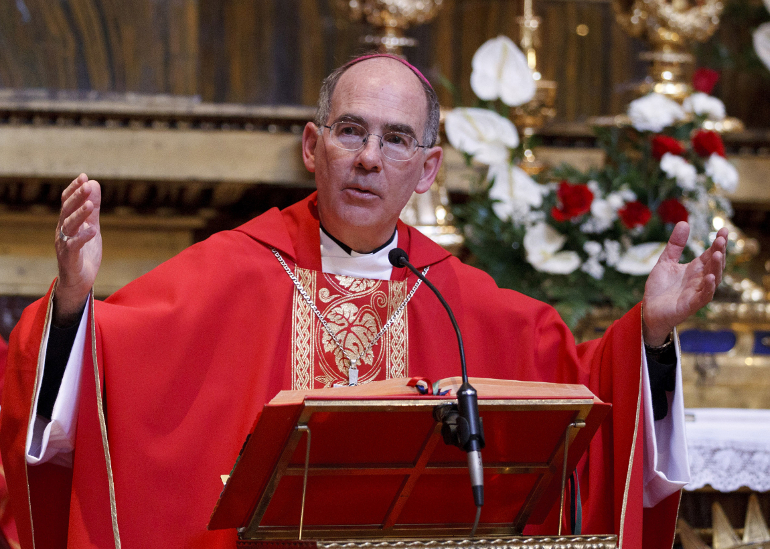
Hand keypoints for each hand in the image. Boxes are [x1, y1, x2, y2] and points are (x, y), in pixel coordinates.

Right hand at [54, 174, 102, 326]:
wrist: (79, 281)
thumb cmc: (84, 253)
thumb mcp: (91, 227)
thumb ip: (93, 209)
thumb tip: (94, 184)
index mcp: (67, 223)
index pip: (68, 202)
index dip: (74, 189)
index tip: (84, 176)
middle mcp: (63, 232)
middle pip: (67, 211)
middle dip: (76, 197)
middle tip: (86, 185)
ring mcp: (64, 245)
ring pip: (69, 227)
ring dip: (79, 215)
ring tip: (89, 205)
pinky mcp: (69, 258)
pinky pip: (74, 246)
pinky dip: (82, 238)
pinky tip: (92, 230)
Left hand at [642, 221, 727, 345]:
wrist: (649, 310)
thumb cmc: (660, 288)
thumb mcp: (665, 262)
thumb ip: (675, 245)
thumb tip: (684, 222)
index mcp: (695, 269)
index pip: (710, 254)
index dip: (718, 243)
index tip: (723, 229)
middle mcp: (699, 280)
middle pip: (715, 265)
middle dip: (719, 252)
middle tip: (721, 239)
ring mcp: (697, 292)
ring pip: (713, 279)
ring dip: (717, 267)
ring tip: (717, 254)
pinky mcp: (691, 305)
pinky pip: (704, 296)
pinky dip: (709, 287)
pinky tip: (710, 277)